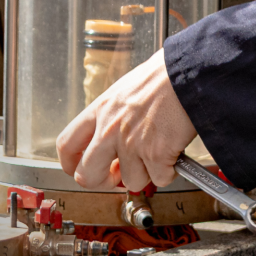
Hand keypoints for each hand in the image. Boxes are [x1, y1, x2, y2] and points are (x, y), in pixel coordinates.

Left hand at [57, 51, 196, 192]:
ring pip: (130, 181)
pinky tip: (173, 153)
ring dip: (145, 174)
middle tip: (117, 176)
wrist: (189, 73)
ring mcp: (132, 143)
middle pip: (86, 176)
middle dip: (103, 183)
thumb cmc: (163, 76)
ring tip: (156, 154)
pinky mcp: (156, 154)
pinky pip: (159, 178)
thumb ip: (113, 115)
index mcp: (100, 110)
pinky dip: (168, 171)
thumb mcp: (124, 90)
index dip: (71, 164)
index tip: (81, 168)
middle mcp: (110, 129)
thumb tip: (114, 140)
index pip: (66, 145)